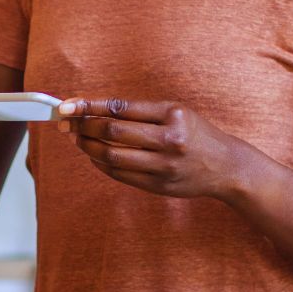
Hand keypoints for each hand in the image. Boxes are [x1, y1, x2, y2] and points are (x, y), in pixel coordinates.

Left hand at [57, 97, 252, 199]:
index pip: (120, 109)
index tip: (67, 105)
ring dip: (87, 146)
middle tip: (66, 122)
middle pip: (112, 133)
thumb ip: (140, 112)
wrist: (226, 166)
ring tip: (77, 138)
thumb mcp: (176, 112)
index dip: (88, 107)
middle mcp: (168, 140)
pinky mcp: (158, 186)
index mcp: (172, 115)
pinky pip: (119, 174)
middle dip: (83, 126)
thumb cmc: (196, 133)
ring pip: (111, 156)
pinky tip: (93, 155)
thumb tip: (95, 111)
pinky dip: (100, 163)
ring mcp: (163, 166)